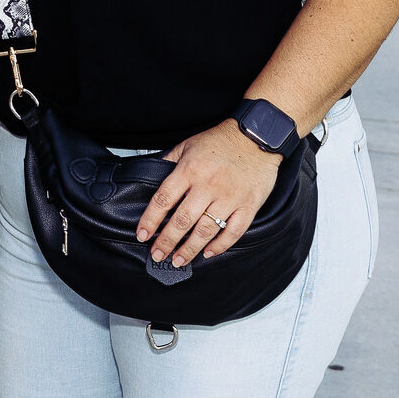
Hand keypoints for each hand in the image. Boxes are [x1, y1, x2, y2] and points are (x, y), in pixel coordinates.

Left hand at [137, 119, 283, 267]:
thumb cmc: (219, 142)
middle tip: (157, 255)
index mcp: (189, 170)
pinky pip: (233, 232)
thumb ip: (169, 162)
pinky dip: (220, 245)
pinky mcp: (248, 205)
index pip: (163, 200)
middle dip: (167, 241)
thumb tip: (150, 176)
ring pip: (206, 230)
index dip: (150, 220)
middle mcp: (207, 186)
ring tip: (178, 260)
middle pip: (182, 220)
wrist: (256, 137)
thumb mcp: (187, 145)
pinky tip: (208, 253)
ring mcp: (229, 197)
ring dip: (189, 249)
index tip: (142, 235)